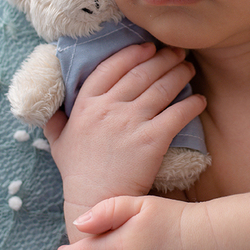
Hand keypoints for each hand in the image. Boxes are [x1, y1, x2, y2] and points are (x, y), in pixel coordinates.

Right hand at [43, 43, 205, 209]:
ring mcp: (131, 122)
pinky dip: (191, 104)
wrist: (96, 202)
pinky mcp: (152, 140)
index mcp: (86, 104)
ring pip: (161, 88)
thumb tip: (49, 108)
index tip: (148, 47)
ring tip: (188, 68)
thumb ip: (55, 120)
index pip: (112, 66)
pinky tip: (199, 100)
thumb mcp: (58, 142)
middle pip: (142, 73)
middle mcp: (109, 108)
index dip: (133, 53)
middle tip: (177, 52)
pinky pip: (177, 114)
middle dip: (163, 58)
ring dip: (179, 74)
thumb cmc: (78, 173)